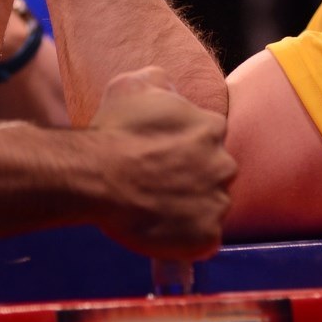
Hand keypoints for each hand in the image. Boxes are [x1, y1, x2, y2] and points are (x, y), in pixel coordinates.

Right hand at [87, 67, 234, 259]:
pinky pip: (204, 241)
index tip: (163, 156)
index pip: (210, 138)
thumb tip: (167, 85)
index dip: (186, 148)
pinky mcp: (207, 238)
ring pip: (211, 208)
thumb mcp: (130, 85)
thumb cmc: (113, 131)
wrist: (98, 177)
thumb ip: (158, 80)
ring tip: (157, 211)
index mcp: (212, 128)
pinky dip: (187, 240)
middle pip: (216, 174)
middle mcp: (223, 165)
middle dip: (194, 179)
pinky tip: (163, 232)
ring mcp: (217, 203)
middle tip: (160, 185)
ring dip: (191, 210)